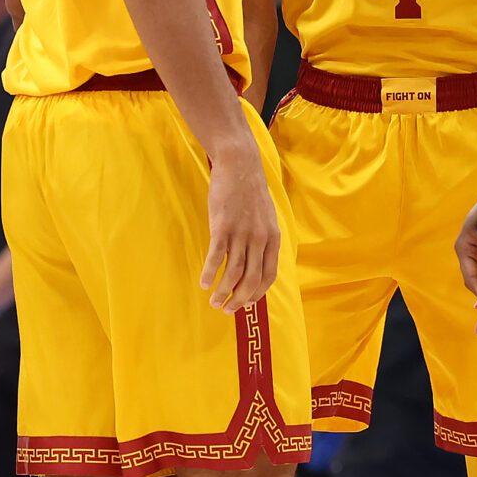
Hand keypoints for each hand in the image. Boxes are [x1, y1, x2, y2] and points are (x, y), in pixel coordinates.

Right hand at [199, 141, 279, 310]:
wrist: (240, 165)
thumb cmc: (251, 192)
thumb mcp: (267, 217)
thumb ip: (264, 239)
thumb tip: (258, 262)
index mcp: (272, 238)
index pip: (268, 276)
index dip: (257, 294)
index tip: (247, 303)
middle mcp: (259, 239)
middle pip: (250, 280)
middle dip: (239, 300)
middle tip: (228, 310)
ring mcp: (241, 234)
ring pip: (233, 274)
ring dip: (223, 292)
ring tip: (214, 302)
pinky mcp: (222, 227)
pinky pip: (216, 257)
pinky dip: (209, 273)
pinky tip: (203, 283)